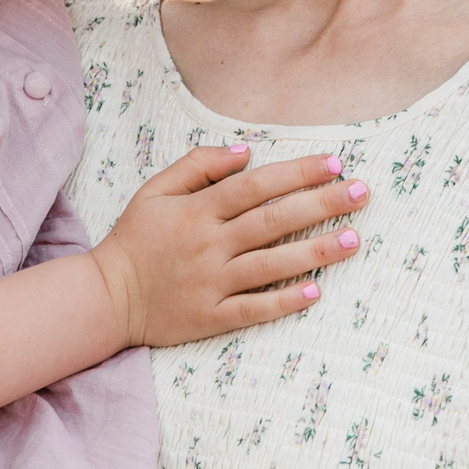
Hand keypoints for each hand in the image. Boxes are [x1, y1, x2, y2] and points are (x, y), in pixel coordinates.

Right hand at [87, 146, 369, 347]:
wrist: (106, 297)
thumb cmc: (136, 238)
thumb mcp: (156, 190)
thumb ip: (199, 165)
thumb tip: (246, 151)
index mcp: (197, 210)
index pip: (256, 186)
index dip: (297, 173)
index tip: (335, 163)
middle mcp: (208, 245)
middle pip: (273, 221)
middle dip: (322, 204)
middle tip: (362, 193)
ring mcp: (211, 283)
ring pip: (271, 265)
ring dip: (315, 251)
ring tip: (354, 238)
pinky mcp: (210, 317)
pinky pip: (254, 310)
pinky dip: (284, 302)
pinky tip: (316, 291)